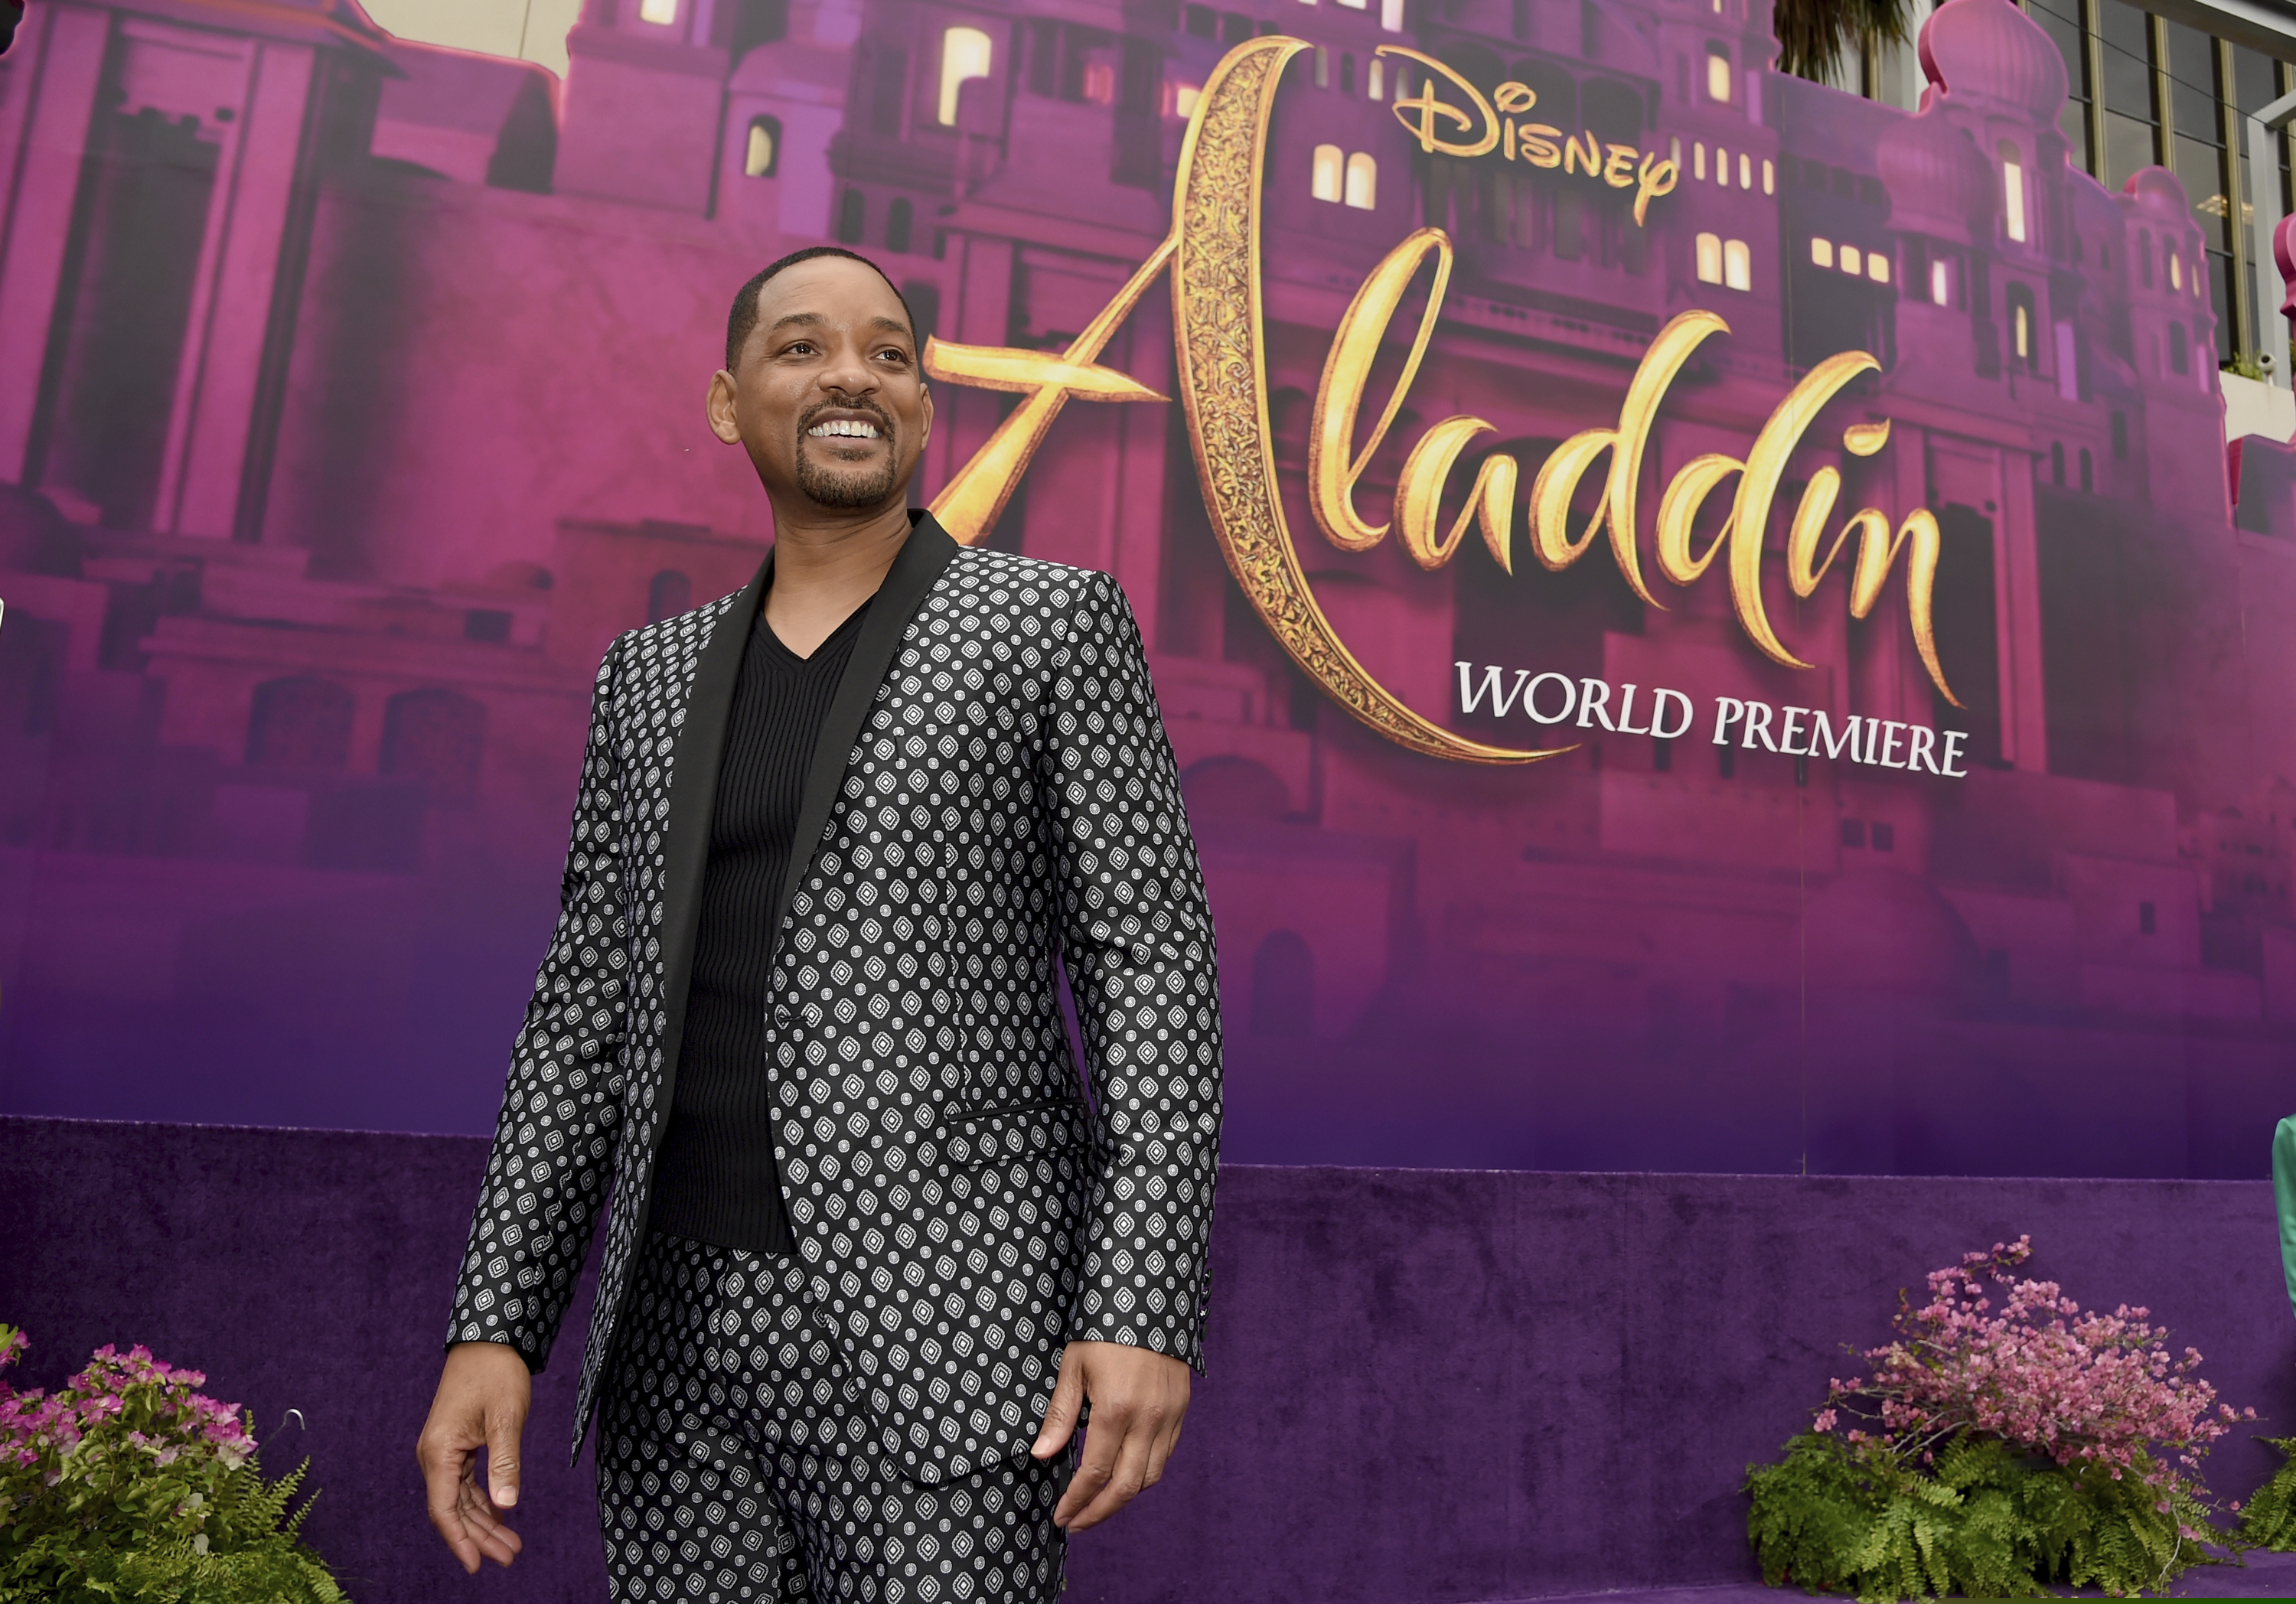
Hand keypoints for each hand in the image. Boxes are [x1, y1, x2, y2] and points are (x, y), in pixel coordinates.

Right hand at [417, 1341, 532, 1572]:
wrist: (488, 1340)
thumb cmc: (495, 1373)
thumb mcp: (506, 1418)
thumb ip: (505, 1462)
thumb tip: (506, 1505)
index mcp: (439, 1452)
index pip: (444, 1509)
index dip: (460, 1540)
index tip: (478, 1564)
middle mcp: (435, 1455)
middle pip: (454, 1509)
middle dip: (480, 1536)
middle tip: (509, 1557)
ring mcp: (444, 1451)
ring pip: (461, 1499)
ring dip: (484, 1522)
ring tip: (511, 1545)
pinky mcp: (456, 1444)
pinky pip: (466, 1483)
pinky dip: (483, 1501)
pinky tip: (500, 1516)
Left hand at [1030, 1340, 1190, 1530]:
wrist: (1150, 1296)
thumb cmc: (1104, 1328)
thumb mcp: (1073, 1367)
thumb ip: (1059, 1415)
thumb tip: (1041, 1455)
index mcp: (1116, 1409)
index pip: (1095, 1472)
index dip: (1077, 1500)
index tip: (1062, 1516)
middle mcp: (1148, 1418)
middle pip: (1126, 1486)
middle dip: (1098, 1512)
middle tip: (1077, 1523)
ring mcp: (1169, 1415)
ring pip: (1150, 1476)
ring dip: (1123, 1497)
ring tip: (1098, 1504)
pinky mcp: (1181, 1409)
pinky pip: (1165, 1455)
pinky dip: (1144, 1473)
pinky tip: (1124, 1474)